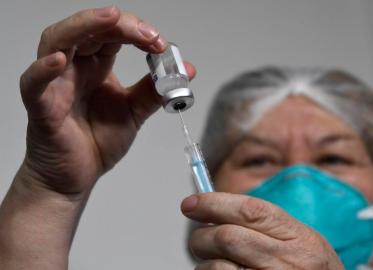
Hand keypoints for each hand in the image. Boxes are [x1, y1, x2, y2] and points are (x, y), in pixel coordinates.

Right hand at [18, 6, 195, 197]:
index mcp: (96, 67)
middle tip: (148, 34)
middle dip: (120, 25)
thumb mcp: (134, 113)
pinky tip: (59, 59)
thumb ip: (155, 91)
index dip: (136, 32)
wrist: (77, 177)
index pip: (113, 34)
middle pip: (89, 30)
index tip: (160, 43)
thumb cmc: (96, 142)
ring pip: (57, 40)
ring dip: (83, 26)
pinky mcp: (41, 108)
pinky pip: (34, 84)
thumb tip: (188, 70)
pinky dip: (43, 70)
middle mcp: (75, 68)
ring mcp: (55, 85)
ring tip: (110, 19)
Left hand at [181, 193, 343, 269]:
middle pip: (228, 237)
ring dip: (205, 262)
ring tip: (213, 262)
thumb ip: (264, 225)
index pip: (251, 210)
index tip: (191, 203)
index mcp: (301, 238)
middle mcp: (290, 262)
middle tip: (199, 238)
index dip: (215, 203)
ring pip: (218, 266)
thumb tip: (213, 210)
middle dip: (202, 235)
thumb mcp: (302, 242)